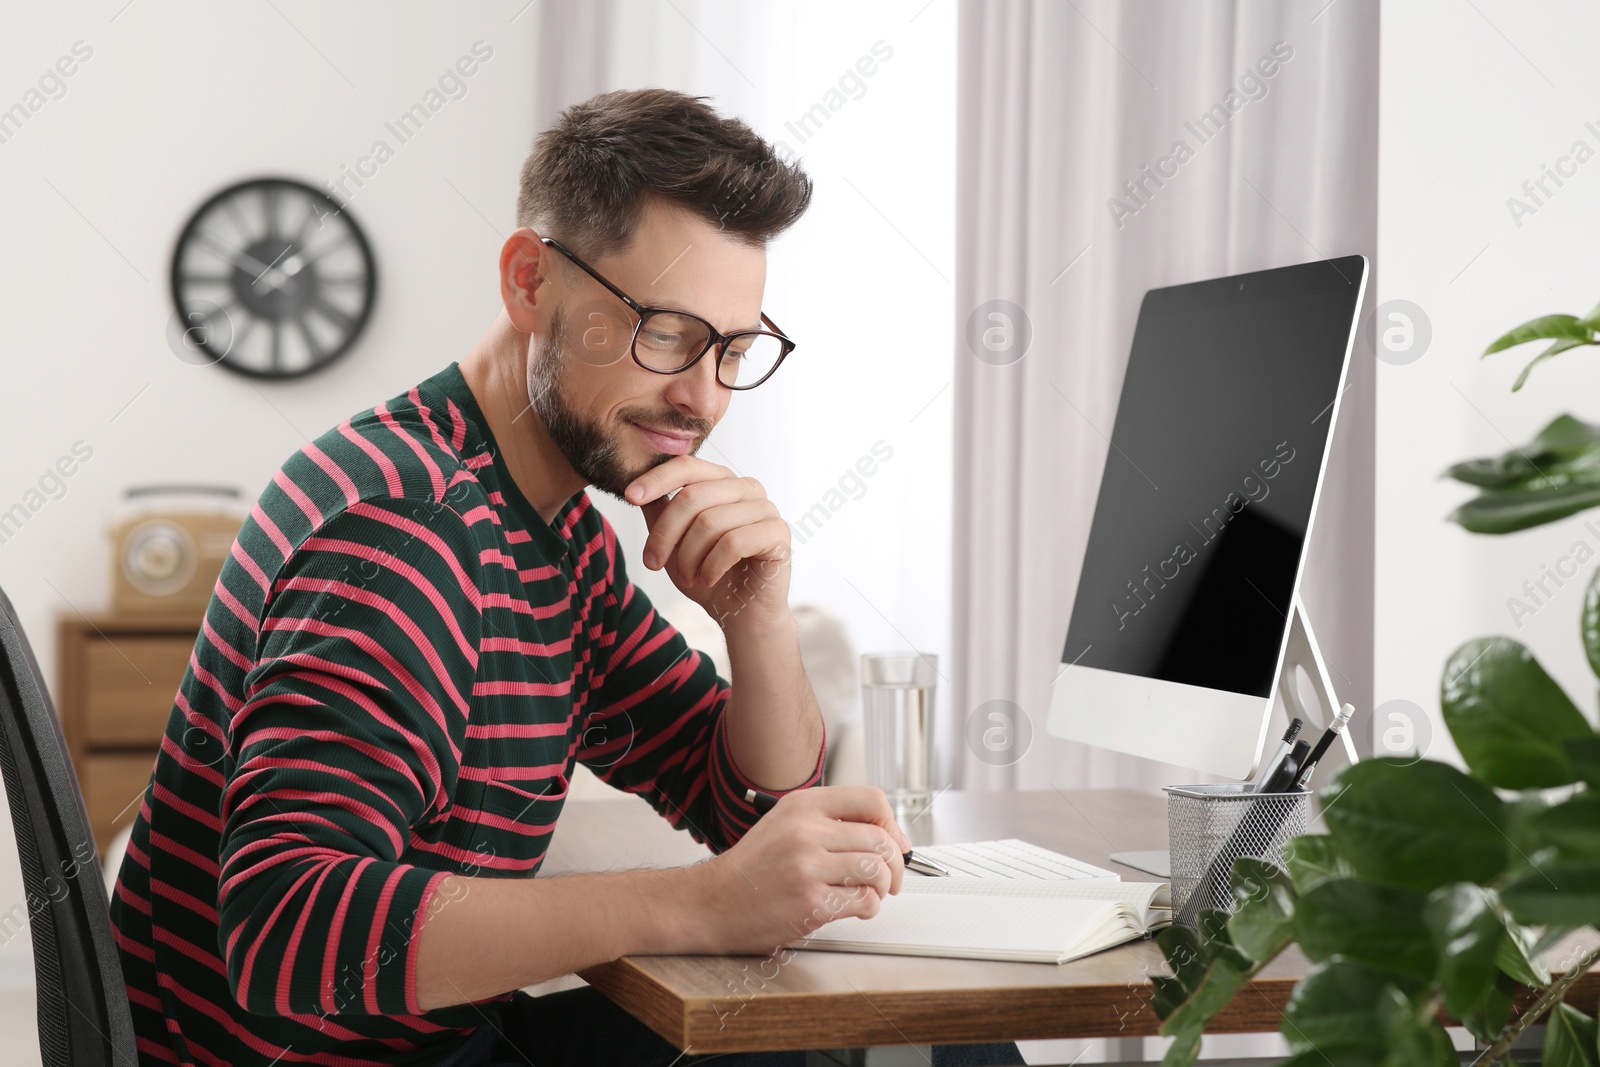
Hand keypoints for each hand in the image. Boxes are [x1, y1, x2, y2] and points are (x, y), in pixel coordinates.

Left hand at [625, 456, 791, 631]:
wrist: (742, 613)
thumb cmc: (708, 574)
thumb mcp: (673, 543)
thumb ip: (659, 512)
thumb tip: (635, 487)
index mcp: (722, 482)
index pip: (687, 466)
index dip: (657, 479)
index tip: (630, 497)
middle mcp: (747, 488)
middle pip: (692, 497)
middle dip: (664, 534)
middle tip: (652, 563)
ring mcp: (766, 508)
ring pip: (710, 522)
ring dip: (688, 557)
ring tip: (686, 578)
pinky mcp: (778, 534)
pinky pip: (734, 543)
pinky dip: (712, 566)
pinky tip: (707, 580)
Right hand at [679, 786, 912, 955]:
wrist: (710, 902)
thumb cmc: (750, 869)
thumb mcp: (785, 825)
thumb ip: (830, 823)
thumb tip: (887, 837)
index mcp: (802, 805)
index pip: (872, 800)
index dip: (892, 824)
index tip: (895, 843)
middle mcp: (806, 831)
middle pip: (880, 839)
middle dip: (895, 864)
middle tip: (890, 879)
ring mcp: (808, 866)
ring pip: (877, 870)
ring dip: (882, 887)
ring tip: (869, 894)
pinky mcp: (810, 903)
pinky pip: (863, 901)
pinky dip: (868, 907)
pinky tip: (854, 908)